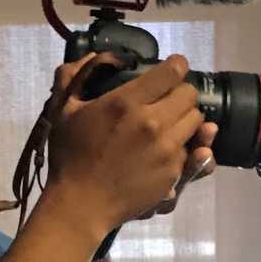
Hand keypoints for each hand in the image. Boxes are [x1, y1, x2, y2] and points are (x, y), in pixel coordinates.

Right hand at [44, 52, 202, 235]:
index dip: (175, 66)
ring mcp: (167, 150)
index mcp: (127, 102)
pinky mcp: (173, 173)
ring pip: (197, 122)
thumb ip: (74, 76)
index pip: (173, 71)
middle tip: (165, 101)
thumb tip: (93, 56)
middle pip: (190, 95)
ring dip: (185, 119)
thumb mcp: (63, 111)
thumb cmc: (69, 156)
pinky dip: (182, 147)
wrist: (81, 205)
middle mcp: (154, 123)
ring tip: (168, 125)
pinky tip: (164, 151)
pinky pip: (191, 151)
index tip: (171, 70)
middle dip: (180, 94)